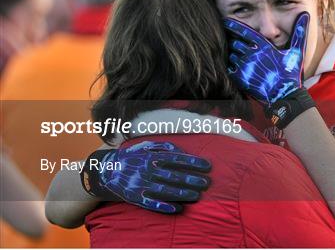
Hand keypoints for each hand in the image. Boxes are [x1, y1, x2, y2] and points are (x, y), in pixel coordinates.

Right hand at [81, 141, 210, 213]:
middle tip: (207, 183)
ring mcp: (141, 184)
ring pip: (166, 191)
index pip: (177, 159)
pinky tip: (178, 209)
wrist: (106, 170)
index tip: (207, 166)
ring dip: (183, 194)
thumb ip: (164, 146)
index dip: (193, 163)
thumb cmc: (133, 156)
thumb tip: (181, 150)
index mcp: (151, 156)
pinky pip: (152, 204)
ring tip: (197, 195)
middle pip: (174, 176)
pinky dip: (165, 207)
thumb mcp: (146, 145)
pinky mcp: (135, 197)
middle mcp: (147, 170)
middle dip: (192, 179)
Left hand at [223, 12, 309, 105]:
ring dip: (232, 53)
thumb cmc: (291, 72)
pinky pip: (229, 68)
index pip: (242, 30)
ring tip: (236, 54)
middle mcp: (252, 55)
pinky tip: (237, 66)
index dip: (232, 24)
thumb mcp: (297, 50)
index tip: (226, 21)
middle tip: (231, 39)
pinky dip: (231, 65)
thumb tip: (305, 14)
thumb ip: (299, 31)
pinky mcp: (241, 79)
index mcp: (263, 46)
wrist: (285, 95)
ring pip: (230, 54)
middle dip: (233, 40)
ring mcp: (245, 67)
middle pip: (234, 42)